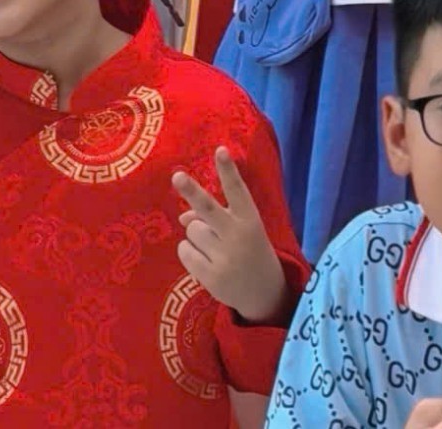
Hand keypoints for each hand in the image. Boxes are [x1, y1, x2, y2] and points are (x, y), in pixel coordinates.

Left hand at [172, 147, 287, 324]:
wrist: (264, 292)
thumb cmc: (251, 250)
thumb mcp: (241, 231)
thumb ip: (215, 219)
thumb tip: (183, 216)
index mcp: (251, 220)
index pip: (237, 190)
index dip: (228, 170)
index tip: (221, 149)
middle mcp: (237, 235)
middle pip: (208, 209)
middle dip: (191, 191)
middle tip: (177, 175)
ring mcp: (223, 257)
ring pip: (192, 230)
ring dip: (197, 235)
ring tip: (215, 247)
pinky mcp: (209, 276)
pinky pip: (185, 251)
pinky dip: (190, 252)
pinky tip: (206, 260)